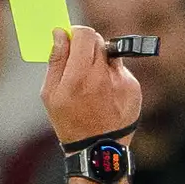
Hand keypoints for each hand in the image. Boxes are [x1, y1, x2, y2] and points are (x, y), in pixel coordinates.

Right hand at [38, 22, 144, 147]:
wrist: (98, 150)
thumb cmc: (69, 122)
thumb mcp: (50, 94)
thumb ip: (56, 60)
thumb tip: (60, 33)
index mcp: (79, 77)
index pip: (84, 34)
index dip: (76, 33)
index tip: (71, 41)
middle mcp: (103, 76)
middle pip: (98, 40)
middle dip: (87, 45)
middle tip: (80, 61)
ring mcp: (122, 82)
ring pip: (110, 54)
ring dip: (100, 61)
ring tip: (93, 84)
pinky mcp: (134, 88)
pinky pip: (121, 71)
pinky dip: (112, 77)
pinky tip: (106, 96)